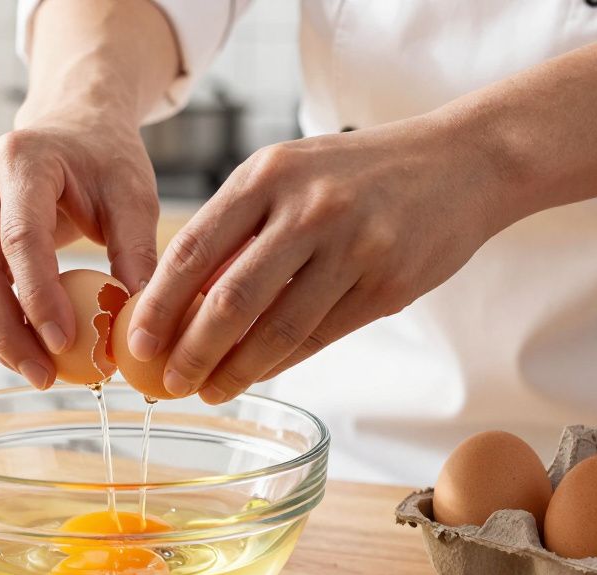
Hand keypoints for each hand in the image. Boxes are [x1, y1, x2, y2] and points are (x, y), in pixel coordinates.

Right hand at [0, 114, 158, 388]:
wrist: (71, 128)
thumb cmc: (106, 159)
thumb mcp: (133, 196)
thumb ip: (137, 253)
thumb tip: (138, 324)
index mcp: (22, 160)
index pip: (21, 238)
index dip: (39, 296)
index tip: (65, 343)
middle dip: (8, 332)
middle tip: (46, 377)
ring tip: (41, 374)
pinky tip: (29, 352)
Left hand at [125, 116, 512, 402]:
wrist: (461, 162)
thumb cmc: (355, 174)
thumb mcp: (289, 173)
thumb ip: (238, 227)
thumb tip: (177, 300)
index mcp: (268, 174)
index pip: (193, 248)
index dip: (157, 303)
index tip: (135, 343)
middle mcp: (308, 208)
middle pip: (229, 299)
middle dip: (190, 351)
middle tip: (167, 383)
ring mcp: (352, 248)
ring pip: (276, 329)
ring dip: (234, 371)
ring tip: (208, 390)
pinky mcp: (387, 285)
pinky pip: (320, 337)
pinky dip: (281, 363)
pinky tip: (255, 375)